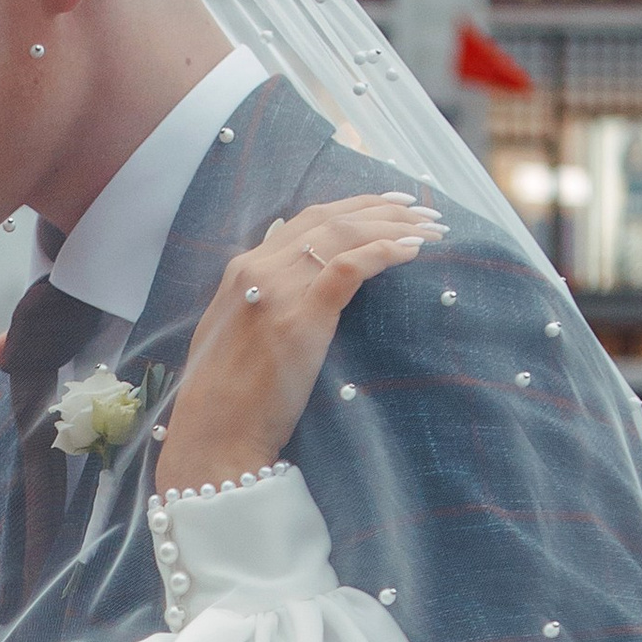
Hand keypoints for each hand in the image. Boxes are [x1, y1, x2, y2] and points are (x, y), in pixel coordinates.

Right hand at [157, 194, 444, 497]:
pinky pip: (349, 267)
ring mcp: (278, 291)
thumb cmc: (226, 397)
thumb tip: (291, 273)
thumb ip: (260, 296)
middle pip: (330, 219)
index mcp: (242, 269)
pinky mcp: (300, 319)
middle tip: (421, 210)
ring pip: (343, 235)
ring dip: (392, 227)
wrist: (212, 435)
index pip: (307, 220)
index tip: (389, 205)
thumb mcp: (235, 331)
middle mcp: (258, 268)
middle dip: (381, 209)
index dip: (353, 207)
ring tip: (429, 228)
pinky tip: (412, 251)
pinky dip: (384, 252)